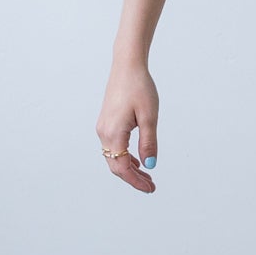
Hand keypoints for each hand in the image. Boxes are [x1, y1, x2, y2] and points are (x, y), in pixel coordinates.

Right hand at [97, 60, 159, 192]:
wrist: (127, 66)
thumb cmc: (139, 87)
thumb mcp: (149, 117)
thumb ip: (148, 142)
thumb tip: (150, 164)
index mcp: (113, 133)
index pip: (122, 167)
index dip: (136, 181)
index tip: (150, 188)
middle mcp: (104, 133)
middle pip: (116, 165)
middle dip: (133, 178)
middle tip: (151, 186)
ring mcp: (103, 127)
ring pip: (114, 157)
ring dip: (130, 168)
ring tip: (146, 175)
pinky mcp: (107, 122)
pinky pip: (114, 146)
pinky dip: (125, 156)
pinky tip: (137, 159)